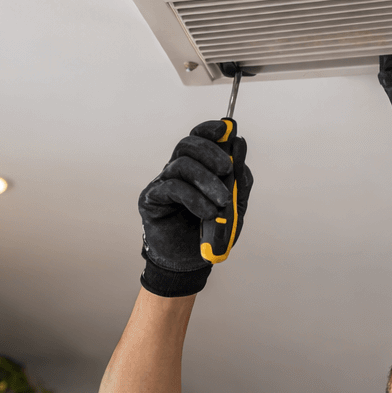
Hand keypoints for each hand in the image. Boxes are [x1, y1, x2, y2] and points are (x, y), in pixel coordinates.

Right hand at [138, 120, 252, 297]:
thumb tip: (239, 148)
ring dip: (206, 181)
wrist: (192, 263)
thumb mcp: (234, 205)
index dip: (210, 129)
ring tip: (221, 201)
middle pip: (188, 145)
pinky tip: (208, 212)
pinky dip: (194, 198)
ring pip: (181, 165)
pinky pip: (172, 188)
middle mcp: (177, 171)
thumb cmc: (210, 233)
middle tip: (226, 168)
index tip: (226, 129)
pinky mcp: (151, 199)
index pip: (199, 139)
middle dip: (210, 152)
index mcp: (197, 168)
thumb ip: (239, 179)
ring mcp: (162, 183)